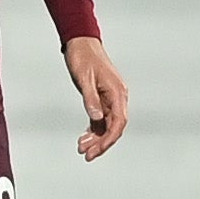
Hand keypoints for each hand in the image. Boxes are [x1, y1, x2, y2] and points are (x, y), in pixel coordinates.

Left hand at [65, 37, 128, 159]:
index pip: (118, 122)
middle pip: (114, 127)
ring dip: (96, 138)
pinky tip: (84, 138)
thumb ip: (90, 99)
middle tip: (85, 155)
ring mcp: (111, 99)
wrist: (81, 42)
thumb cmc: (83, 58)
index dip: (108, 139)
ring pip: (107, 124)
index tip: (96, 150)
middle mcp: (118, 98)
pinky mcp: (102, 98)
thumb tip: (96, 118)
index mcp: (118, 93)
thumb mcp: (84, 78)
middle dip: (101, 143)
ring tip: (81, 149)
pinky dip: (93, 129)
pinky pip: (101, 118)